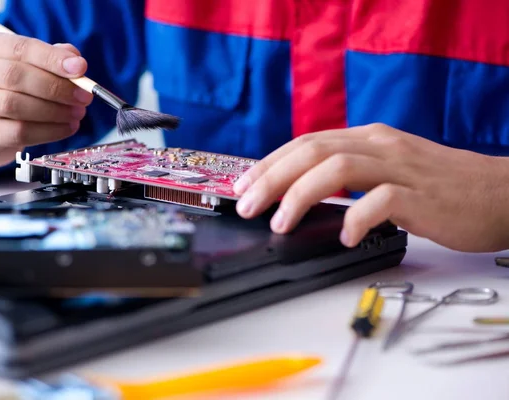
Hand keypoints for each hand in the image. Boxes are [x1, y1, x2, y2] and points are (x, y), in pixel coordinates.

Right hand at [0, 32, 93, 166]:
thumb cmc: (15, 91)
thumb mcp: (33, 68)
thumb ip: (53, 59)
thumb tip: (75, 59)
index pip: (19, 48)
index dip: (51, 58)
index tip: (80, 68)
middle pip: (14, 76)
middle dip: (55, 87)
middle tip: (83, 97)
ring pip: (14, 105)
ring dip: (54, 111)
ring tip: (77, 114)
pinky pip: (18, 132)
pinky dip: (49, 131)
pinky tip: (66, 128)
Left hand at [233, 123, 508, 251]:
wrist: (499, 193)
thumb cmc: (439, 187)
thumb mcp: (386, 169)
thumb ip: (348, 174)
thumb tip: (299, 192)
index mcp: (368, 138)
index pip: (307, 143)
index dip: (270, 163)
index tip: (244, 186)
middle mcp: (381, 146)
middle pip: (313, 151)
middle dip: (272, 178)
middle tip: (247, 206)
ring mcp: (402, 169)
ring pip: (338, 168)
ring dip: (301, 196)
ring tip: (280, 224)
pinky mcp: (422, 197)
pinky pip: (383, 202)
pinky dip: (357, 219)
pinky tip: (345, 238)